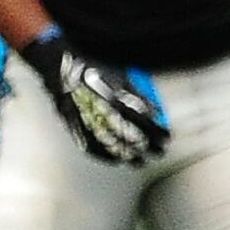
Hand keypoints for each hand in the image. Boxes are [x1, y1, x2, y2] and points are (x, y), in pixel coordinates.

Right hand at [14, 30, 166, 164]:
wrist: (62, 67)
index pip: (145, 122)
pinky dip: (104, 155)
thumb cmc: (94, 69)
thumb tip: (156, 112)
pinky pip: (90, 146)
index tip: (168, 138)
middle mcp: (103, 113)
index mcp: (117, 100)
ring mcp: (87, 121)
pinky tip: (114, 160)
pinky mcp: (74, 126)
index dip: (158, 132)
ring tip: (139, 162)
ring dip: (128, 156)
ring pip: (111, 145)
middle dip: (147, 147)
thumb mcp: (122, 78)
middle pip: (130, 137)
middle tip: (159, 153)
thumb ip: (138, 97)